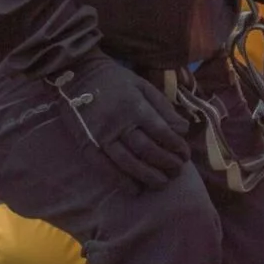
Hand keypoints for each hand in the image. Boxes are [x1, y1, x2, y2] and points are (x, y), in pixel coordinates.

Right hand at [50, 53, 188, 189]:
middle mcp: (119, 122)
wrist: (78, 74)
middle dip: (165, 163)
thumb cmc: (116, 80)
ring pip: (127, 162)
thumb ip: (164, 108)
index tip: (185, 155)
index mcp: (135, 106)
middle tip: (177, 171)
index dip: (176, 146)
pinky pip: (104, 167)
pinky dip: (120, 181)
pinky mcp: (86, 144)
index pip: (161, 131)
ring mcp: (101, 135)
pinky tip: (134, 189)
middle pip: (146, 149)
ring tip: (161, 183)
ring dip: (147, 176)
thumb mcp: (143, 86)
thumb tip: (183, 130)